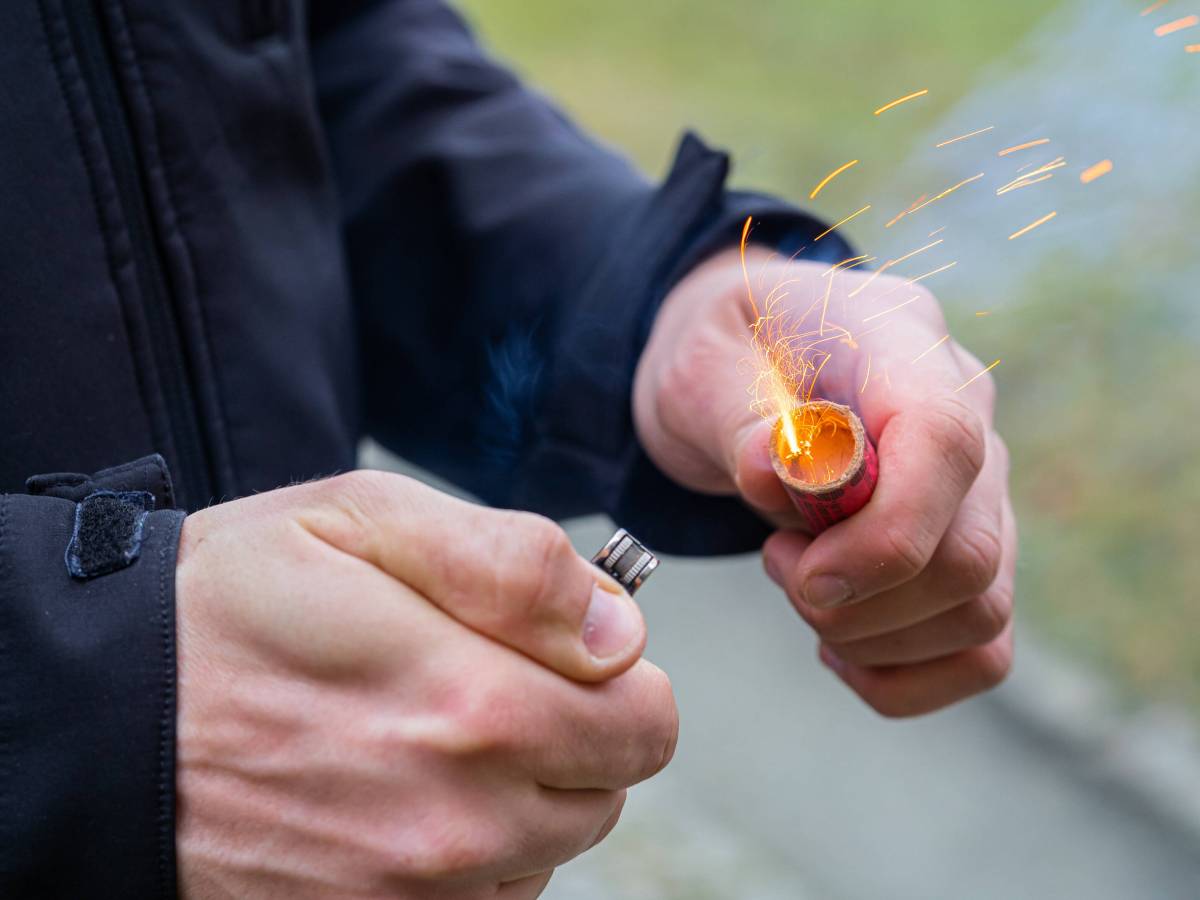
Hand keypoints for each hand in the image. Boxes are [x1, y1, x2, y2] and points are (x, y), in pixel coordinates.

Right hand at [175, 471, 675, 897]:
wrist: (99, 726)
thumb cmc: (228, 608)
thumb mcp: (363, 521)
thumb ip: (511, 565)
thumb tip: (618, 627)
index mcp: (471, 704)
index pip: (647, 720)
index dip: (617, 674)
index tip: (562, 649)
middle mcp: (456, 820)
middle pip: (608, 790)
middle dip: (575, 729)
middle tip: (483, 682)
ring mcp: (413, 895)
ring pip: (551, 849)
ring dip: (521, 794)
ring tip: (428, 737)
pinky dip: (471, 855)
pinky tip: (402, 797)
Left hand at [634, 247, 1014, 716]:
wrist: (736, 370)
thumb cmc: (720, 360)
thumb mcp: (700, 369)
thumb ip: (737, 419)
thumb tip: (776, 472)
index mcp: (901, 342)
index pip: (946, 442)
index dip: (884, 532)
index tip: (803, 572)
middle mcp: (968, 412)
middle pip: (970, 553)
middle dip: (859, 599)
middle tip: (779, 563)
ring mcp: (981, 485)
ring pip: (980, 610)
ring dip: (871, 635)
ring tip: (798, 581)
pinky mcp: (972, 546)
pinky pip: (980, 648)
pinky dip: (903, 673)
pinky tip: (836, 641)